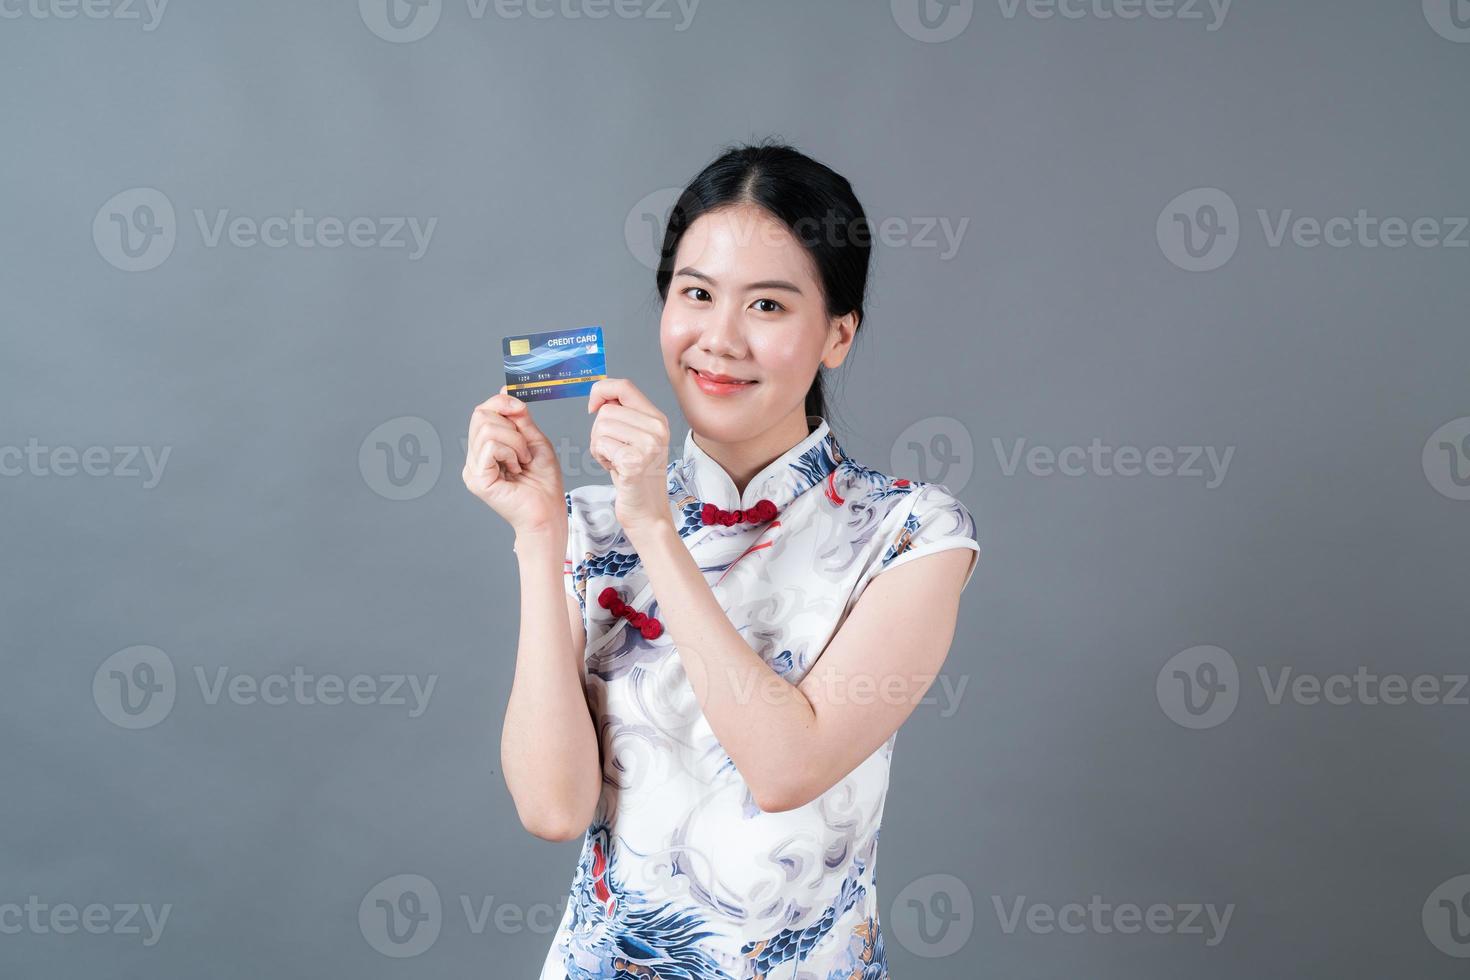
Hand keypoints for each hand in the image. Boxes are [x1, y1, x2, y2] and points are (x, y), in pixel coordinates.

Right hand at [462, 386, 565, 535]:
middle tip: (525, 449)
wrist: (548, 513)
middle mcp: (475, 458)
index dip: (500, 403)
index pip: (482, 412)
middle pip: (480, 415)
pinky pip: (490, 446)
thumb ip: (520, 419)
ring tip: (523, 461)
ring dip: (515, 442)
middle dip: (510, 425)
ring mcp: (473, 469)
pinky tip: (517, 468)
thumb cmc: (544, 483)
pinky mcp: (477, 479)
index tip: (519, 408)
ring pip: (487, 428)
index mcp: (486, 448)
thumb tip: (505, 392)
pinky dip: (510, 451)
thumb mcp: (535, 441)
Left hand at [586, 378, 672, 537]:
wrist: (647, 513)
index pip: (624, 386)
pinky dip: (600, 458)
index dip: (601, 391)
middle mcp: (657, 429)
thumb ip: (624, 415)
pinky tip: (615, 469)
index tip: (592, 407)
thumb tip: (600, 395)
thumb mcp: (636, 439)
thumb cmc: (636, 477)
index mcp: (657, 419)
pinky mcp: (635, 462)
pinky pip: (601, 445)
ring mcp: (648, 445)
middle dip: (599, 432)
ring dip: (599, 446)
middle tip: (613, 451)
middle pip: (607, 411)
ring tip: (615, 461)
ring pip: (601, 427)